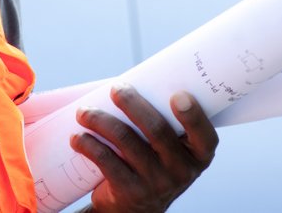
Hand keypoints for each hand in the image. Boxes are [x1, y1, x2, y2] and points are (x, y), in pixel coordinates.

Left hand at [72, 85, 217, 211]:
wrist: (136, 209)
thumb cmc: (151, 161)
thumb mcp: (167, 148)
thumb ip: (161, 120)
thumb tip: (131, 81)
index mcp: (198, 155)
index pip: (204, 136)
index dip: (193, 116)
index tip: (178, 95)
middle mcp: (181, 170)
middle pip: (156, 129)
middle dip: (132, 103)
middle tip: (115, 89)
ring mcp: (156, 183)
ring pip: (125, 140)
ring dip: (100, 120)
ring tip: (83, 112)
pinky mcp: (130, 192)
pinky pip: (106, 161)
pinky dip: (88, 144)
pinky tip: (77, 137)